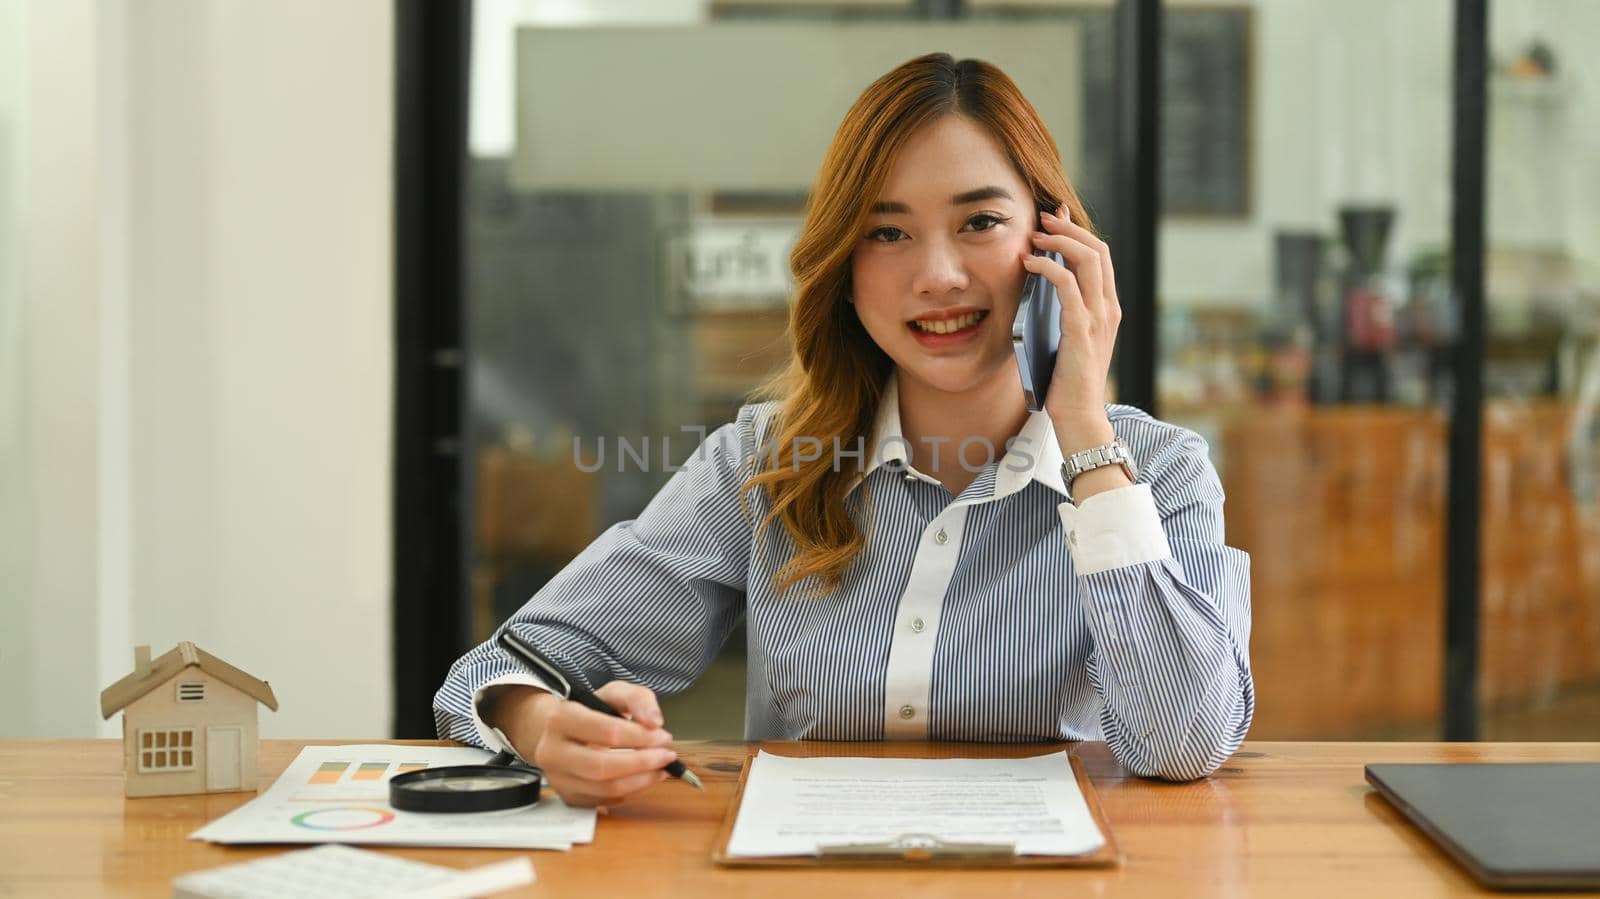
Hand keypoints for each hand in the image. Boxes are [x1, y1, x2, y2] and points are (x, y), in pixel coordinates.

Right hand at [528, 681, 677, 808]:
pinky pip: (604, 801)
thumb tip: (654, 721)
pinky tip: (642, 778)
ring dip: (641, 781)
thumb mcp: (614, 693)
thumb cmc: (590, 711)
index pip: (607, 732)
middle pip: (602, 766)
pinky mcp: (568, 796)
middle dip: (643, 763)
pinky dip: (630, 792)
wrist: (560, 731)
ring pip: (604, 788)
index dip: (641, 737)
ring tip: (660, 769)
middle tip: (666, 756)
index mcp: (560, 719)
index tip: (663, 736)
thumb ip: (638, 699)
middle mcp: (552, 751)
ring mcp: (558, 778)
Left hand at [1021, 206, 1120, 452]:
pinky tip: (1030, 264)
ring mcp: (1099, 318)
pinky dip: (1049, 267)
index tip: (1054, 221)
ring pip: (1088, 260)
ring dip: (1059, 241)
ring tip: (1034, 236)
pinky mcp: (1082, 330)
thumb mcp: (1068, 339)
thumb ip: (1063, 314)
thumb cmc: (1067, 381)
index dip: (1078, 233)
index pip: (1101, 257)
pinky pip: (1068, 286)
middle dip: (1069, 228)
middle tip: (1043, 219)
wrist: (1078, 416)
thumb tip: (1042, 288)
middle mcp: (1109, 308)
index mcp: (1108, 309)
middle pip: (1098, 250)